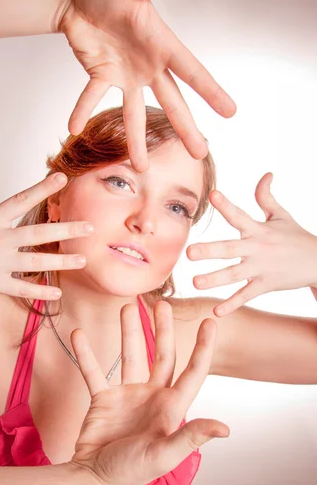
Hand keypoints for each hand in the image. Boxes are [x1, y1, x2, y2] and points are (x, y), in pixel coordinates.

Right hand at [0, 156, 93, 302]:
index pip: (20, 199)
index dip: (43, 188)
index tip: (62, 178)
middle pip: (39, 233)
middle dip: (67, 229)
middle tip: (89, 227)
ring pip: (37, 261)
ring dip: (62, 261)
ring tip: (82, 260)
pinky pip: (22, 288)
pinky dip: (40, 291)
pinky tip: (58, 293)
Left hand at [61, 0, 235, 171]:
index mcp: (162, 45)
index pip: (191, 71)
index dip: (210, 91)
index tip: (230, 112)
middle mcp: (147, 66)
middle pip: (170, 102)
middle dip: (185, 129)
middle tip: (199, 154)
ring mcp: (124, 75)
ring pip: (133, 113)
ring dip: (135, 141)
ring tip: (141, 168)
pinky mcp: (100, 75)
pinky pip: (91, 96)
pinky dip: (82, 110)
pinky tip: (74, 129)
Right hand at [69, 301, 228, 484]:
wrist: (95, 480)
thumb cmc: (133, 472)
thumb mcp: (164, 455)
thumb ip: (191, 437)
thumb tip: (225, 428)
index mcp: (172, 407)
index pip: (193, 371)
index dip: (203, 347)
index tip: (210, 322)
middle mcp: (153, 396)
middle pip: (162, 355)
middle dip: (164, 329)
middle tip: (162, 303)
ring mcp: (128, 395)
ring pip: (130, 355)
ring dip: (129, 332)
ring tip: (127, 306)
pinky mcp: (104, 398)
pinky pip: (94, 371)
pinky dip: (86, 354)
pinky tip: (78, 335)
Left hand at [187, 173, 316, 315]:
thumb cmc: (295, 237)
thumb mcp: (282, 215)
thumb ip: (266, 197)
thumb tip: (266, 173)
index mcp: (258, 230)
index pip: (239, 215)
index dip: (226, 205)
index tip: (213, 195)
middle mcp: (257, 248)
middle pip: (230, 249)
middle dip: (210, 251)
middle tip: (189, 252)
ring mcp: (261, 268)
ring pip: (234, 275)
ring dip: (214, 279)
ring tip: (195, 282)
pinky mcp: (265, 284)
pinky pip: (246, 295)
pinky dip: (233, 304)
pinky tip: (217, 311)